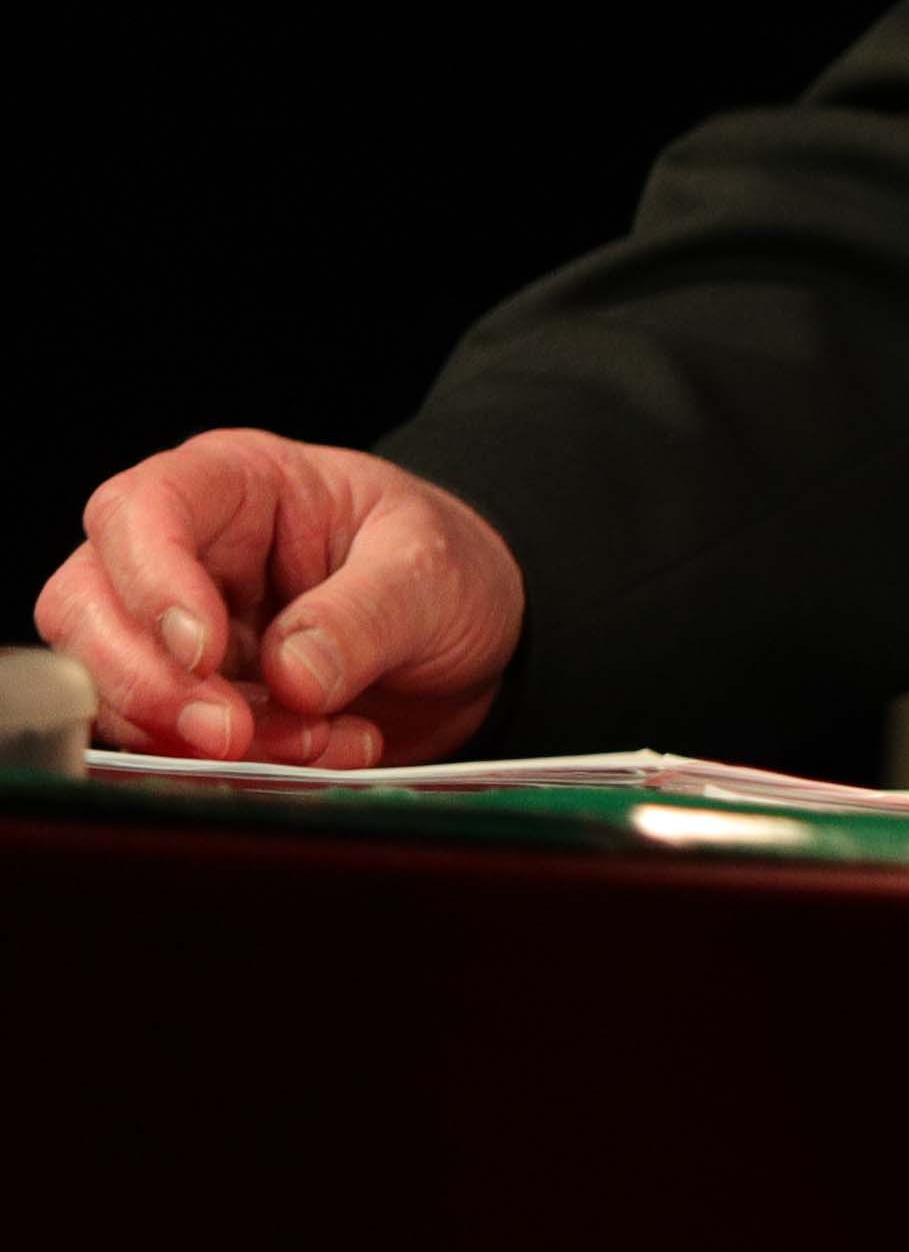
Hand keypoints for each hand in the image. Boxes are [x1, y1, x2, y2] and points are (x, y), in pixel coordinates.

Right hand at [35, 433, 524, 767]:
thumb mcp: (431, 570)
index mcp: (234, 483)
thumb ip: (365, 614)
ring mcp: (173, 631)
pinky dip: (228, 768)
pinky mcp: (188, 700)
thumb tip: (292, 677)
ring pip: (112, 688)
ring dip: (198, 738)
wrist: (480, 638)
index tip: (204, 652)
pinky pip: (162, 743)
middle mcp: (183, 552)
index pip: (141, 510)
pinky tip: (322, 756)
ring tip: (324, 741)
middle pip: (85, 608)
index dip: (152, 583)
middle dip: (149, 684)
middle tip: (232, 734)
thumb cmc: (445, 569)